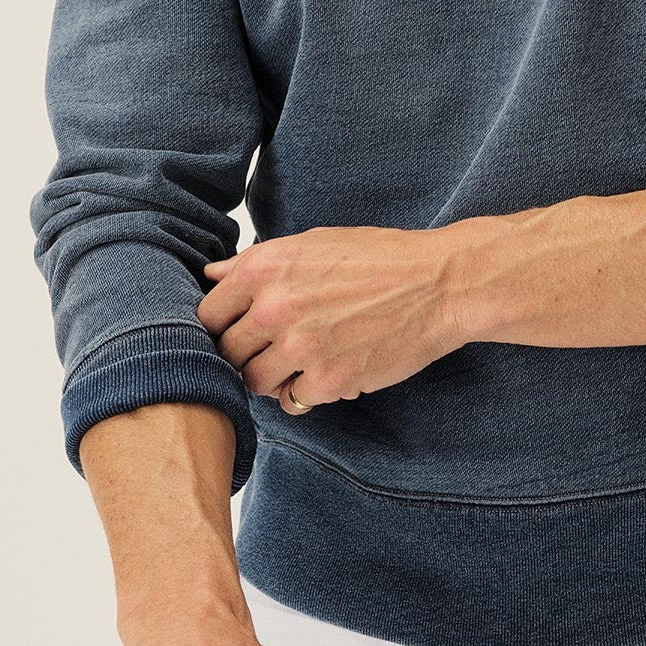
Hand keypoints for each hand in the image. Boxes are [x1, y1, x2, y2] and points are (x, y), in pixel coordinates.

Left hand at [197, 224, 464, 412]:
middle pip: (226, 352)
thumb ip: (256, 263)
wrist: (439, 285)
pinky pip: (292, 401)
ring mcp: (300, 348)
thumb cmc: (380, 258)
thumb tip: (212, 275)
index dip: (220, 326)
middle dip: (244, 353)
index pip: (207, 315)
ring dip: (270, 377)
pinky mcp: (328, 381)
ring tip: (299, 362)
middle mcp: (275, 308)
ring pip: (253, 382)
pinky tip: (327, 371)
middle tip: (271, 348)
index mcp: (265, 268)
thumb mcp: (312, 244)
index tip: (237, 330)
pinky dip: (305, 392)